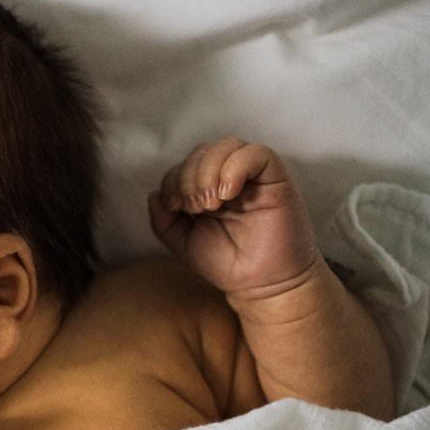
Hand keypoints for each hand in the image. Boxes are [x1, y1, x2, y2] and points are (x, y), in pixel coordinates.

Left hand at [147, 137, 321, 300]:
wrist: (262, 284)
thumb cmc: (227, 263)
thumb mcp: (183, 243)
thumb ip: (163, 221)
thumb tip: (153, 195)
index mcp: (207, 188)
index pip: (183, 166)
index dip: (173, 181)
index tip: (176, 208)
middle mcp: (228, 178)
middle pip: (202, 151)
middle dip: (189, 177)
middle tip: (196, 207)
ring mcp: (252, 176)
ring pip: (226, 145)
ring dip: (209, 171)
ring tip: (212, 204)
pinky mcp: (275, 178)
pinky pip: (257, 153)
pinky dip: (236, 167)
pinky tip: (229, 193)